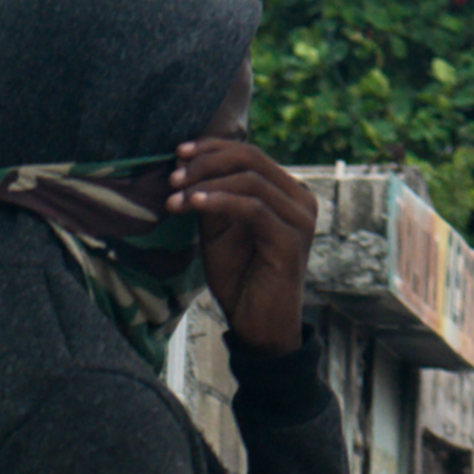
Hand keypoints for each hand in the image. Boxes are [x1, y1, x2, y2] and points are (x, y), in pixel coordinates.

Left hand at [172, 136, 316, 353]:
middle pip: (251, 159)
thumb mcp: (219, 229)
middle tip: (173, 176)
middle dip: (206, 162)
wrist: (257, 326)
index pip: (249, 154)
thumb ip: (211, 196)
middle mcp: (300, 200)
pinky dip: (220, 201)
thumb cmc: (240, 278)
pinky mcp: (291, 241)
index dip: (213, 147)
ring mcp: (300, 219)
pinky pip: (253, 208)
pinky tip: (194, 203)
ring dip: (207, 183)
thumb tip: (186, 162)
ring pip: (250, 180)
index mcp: (286, 193)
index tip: (177, 153)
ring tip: (175, 195)